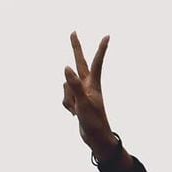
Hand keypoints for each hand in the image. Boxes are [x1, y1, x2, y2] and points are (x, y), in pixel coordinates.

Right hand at [63, 32, 116, 158]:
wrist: (96, 139)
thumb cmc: (94, 122)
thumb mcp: (83, 103)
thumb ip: (74, 85)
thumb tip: (66, 67)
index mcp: (94, 84)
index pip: (96, 62)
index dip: (101, 49)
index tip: (107, 36)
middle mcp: (87, 85)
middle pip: (79, 62)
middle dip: (75, 48)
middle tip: (73, 32)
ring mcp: (81, 92)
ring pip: (65, 86)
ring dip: (68, 99)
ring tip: (77, 110)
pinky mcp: (75, 100)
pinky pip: (64, 98)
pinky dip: (67, 106)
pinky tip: (75, 114)